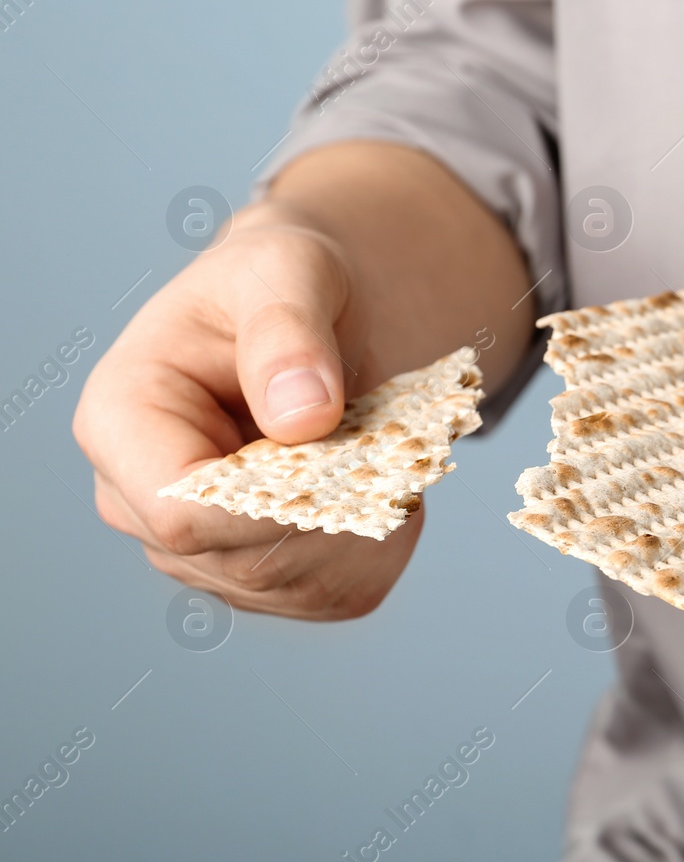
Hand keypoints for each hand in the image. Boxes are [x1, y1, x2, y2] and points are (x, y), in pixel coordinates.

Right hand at [74, 205, 419, 618]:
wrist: (317, 313)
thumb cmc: (284, 282)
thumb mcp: (289, 270)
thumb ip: (288, 332)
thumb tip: (303, 414)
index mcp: (122, 421)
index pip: (181, 512)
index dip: (271, 498)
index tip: (341, 441)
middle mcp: (142, 501)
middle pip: (245, 559)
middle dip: (332, 507)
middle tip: (382, 435)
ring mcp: (201, 551)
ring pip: (298, 584)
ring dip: (365, 523)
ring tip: (379, 445)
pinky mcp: (267, 577)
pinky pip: (339, 591)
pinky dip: (383, 542)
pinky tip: (382, 482)